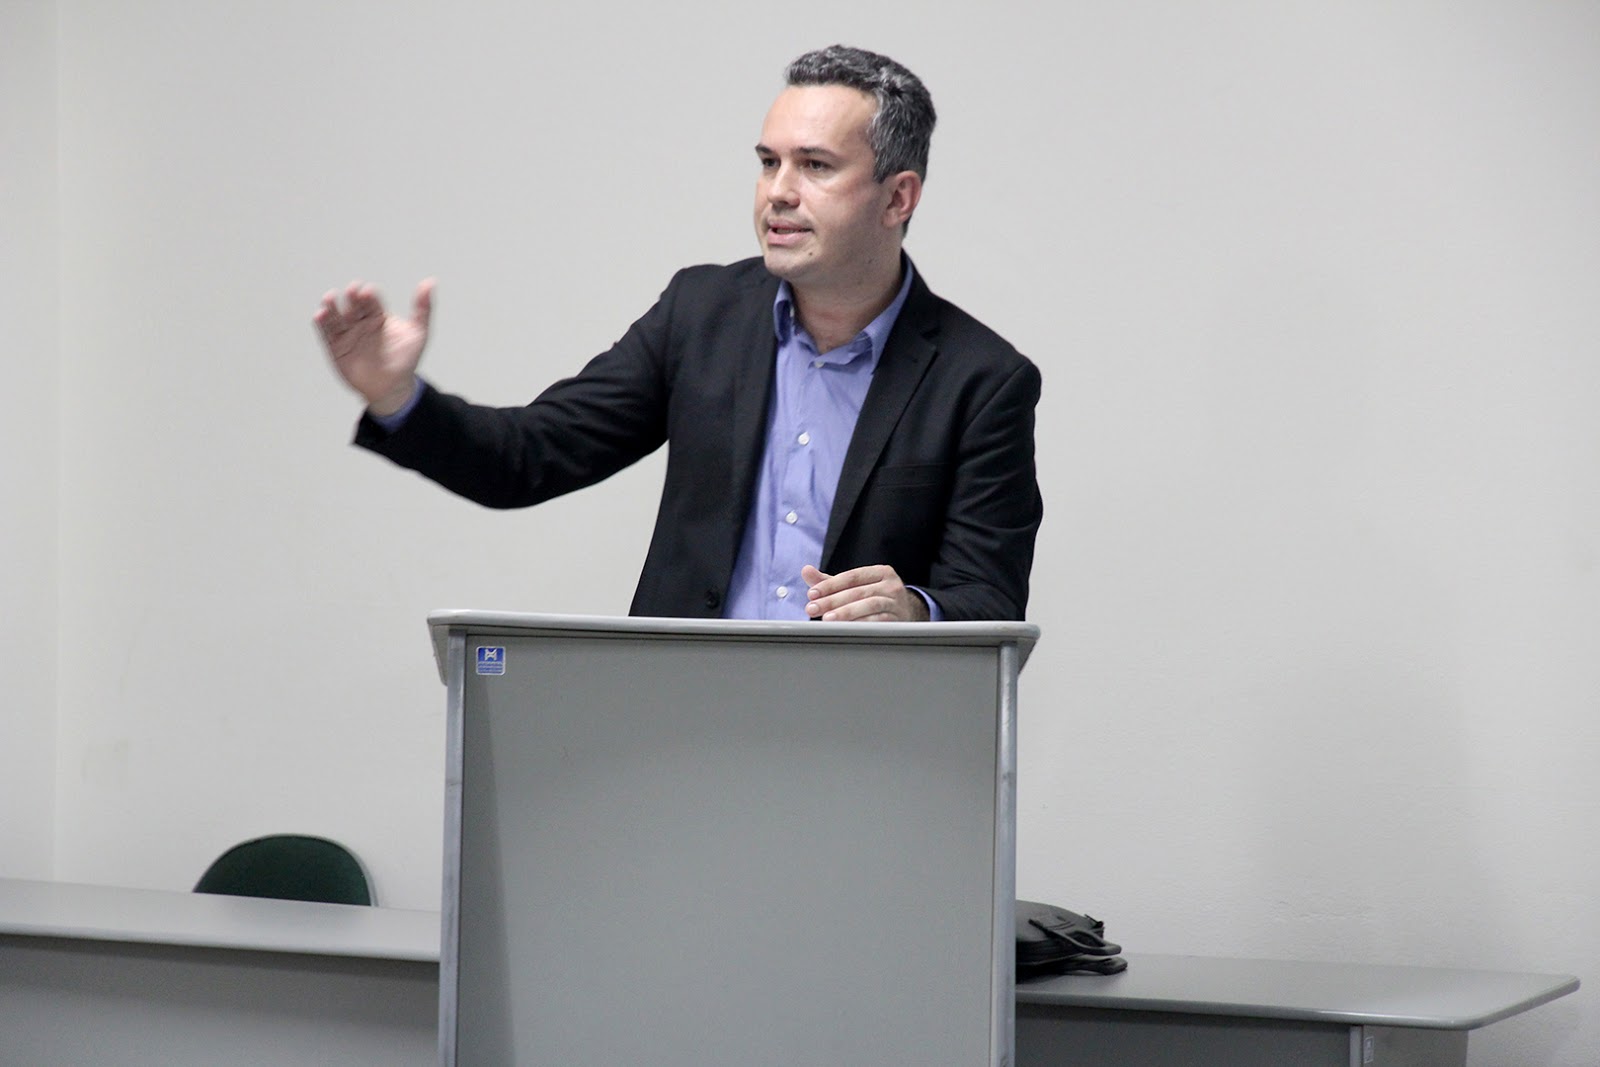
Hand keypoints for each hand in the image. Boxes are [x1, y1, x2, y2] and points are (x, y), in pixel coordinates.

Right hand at [313, 279, 434, 414]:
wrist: (393, 388)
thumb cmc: (406, 359)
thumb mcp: (418, 333)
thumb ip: (423, 308)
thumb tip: (430, 282)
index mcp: (377, 315)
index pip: (371, 302)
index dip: (369, 296)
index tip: (368, 291)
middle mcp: (360, 322)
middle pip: (352, 306)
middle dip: (351, 298)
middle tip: (352, 291)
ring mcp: (347, 334)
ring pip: (336, 317)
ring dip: (331, 306)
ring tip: (329, 297)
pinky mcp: (335, 347)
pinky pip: (327, 334)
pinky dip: (322, 324)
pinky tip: (320, 315)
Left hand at [801, 564, 929, 621]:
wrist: (906, 614)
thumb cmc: (874, 598)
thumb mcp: (854, 587)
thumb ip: (829, 581)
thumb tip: (806, 571)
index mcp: (880, 572)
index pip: (851, 577)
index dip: (830, 585)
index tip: (811, 594)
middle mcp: (891, 584)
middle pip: (857, 591)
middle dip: (832, 601)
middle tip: (812, 608)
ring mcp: (897, 602)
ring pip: (869, 605)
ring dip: (846, 613)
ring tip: (827, 619)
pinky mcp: (899, 620)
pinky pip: (879, 621)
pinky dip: (861, 624)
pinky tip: (846, 629)